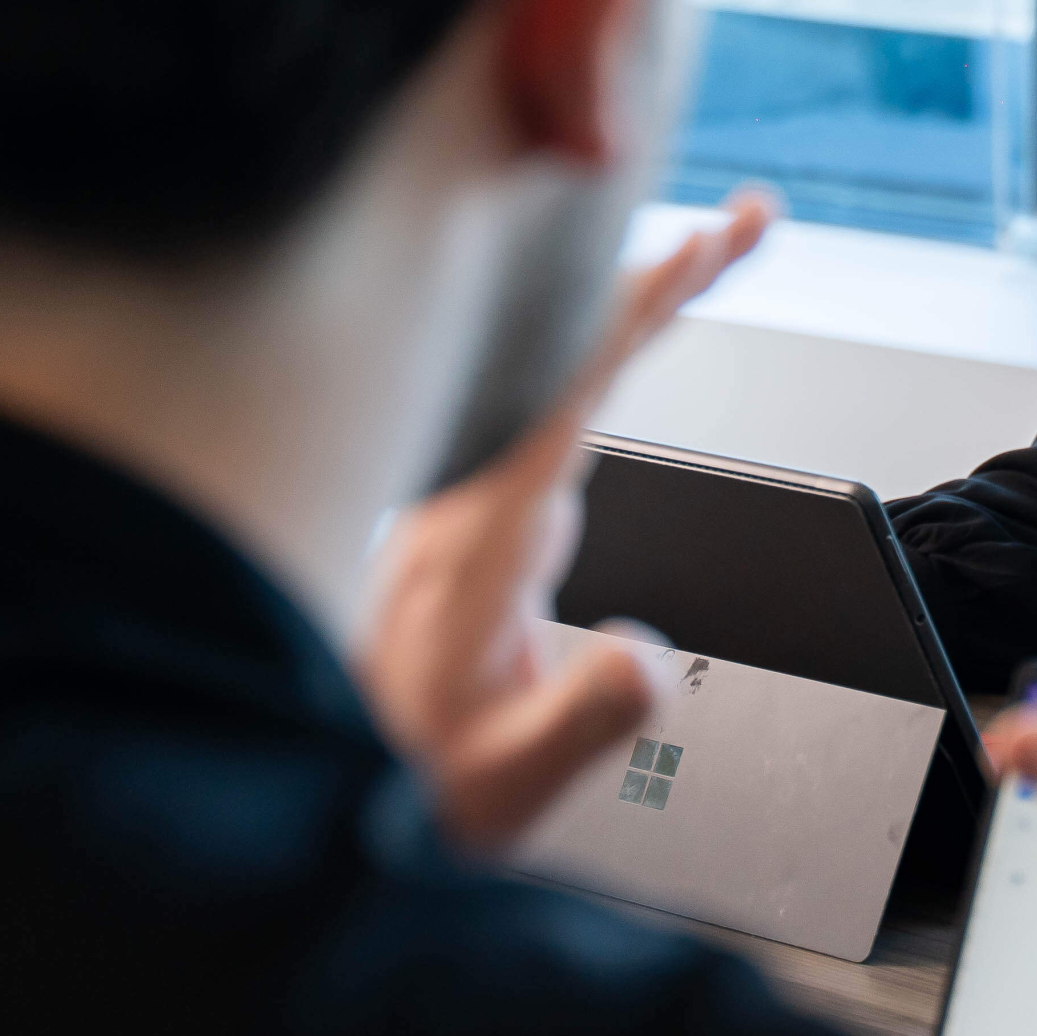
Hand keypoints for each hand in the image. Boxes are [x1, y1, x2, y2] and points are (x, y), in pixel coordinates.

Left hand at [354, 191, 775, 847]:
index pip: (568, 393)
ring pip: (544, 375)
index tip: (707, 245)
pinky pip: (530, 410)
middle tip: (744, 221)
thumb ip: (579, 720)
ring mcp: (454, 508)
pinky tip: (609, 337)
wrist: (292, 814)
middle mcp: (457, 507)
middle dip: (654, 274)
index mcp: (476, 546)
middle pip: (563, 355)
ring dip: (621, 307)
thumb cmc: (402, 789)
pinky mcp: (458, 524)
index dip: (639, 309)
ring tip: (705, 251)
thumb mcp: (502, 785)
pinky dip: (586, 355)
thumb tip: (647, 656)